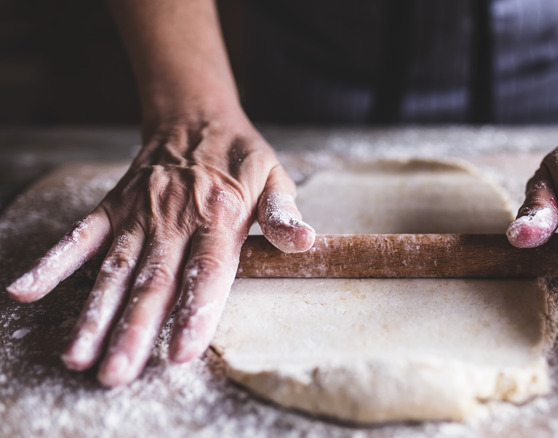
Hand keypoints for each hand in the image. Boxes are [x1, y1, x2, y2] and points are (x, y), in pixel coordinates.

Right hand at [6, 109, 315, 385]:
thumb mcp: (275, 179)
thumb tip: (306, 244)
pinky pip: (79, 236)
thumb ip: (284, 215)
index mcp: (219, 216)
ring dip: (94, 314)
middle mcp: (174, 219)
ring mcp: (138, 214)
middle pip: (153, 282)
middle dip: (134, 330)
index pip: (206, 272)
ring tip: (78, 355)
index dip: (194, 312)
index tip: (179, 352)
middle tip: (117, 374)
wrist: (195, 115)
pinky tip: (25, 292)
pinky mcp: (113, 207)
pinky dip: (52, 263)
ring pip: (113, 269)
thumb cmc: (241, 158)